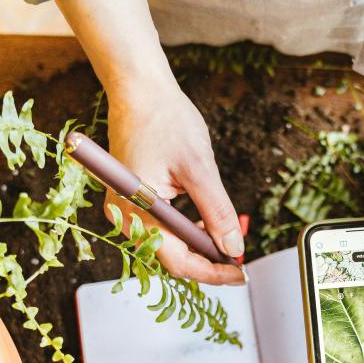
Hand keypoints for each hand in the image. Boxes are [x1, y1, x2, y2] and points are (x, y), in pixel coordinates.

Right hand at [105, 85, 244, 284]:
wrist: (139, 90)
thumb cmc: (164, 120)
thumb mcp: (199, 168)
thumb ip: (216, 212)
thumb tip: (233, 246)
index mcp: (138, 211)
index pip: (178, 261)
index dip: (212, 272)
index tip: (239, 273)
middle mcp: (124, 216)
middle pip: (170, 258)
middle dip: (206, 261)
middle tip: (237, 258)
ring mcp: (124, 208)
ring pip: (165, 245)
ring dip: (196, 246)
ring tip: (225, 239)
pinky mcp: (129, 199)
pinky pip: (159, 228)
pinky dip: (184, 232)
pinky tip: (203, 223)